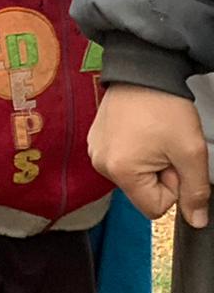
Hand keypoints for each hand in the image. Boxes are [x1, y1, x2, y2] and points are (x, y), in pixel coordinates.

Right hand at [89, 83, 209, 226]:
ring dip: (148, 163)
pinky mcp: (95, 139)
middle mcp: (100, 164)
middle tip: (164, 145)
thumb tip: (196, 221)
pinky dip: (135, 151)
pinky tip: (140, 130)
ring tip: (152, 135)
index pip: (155, 208)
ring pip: (133, 176)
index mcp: (120, 171)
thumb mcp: (191, 152)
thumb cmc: (165, 108)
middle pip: (142, 192)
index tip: (172, 159)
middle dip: (159, 174)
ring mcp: (94, 150)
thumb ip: (196, 191)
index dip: (173, 188)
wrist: (143, 71)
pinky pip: (121, 160)